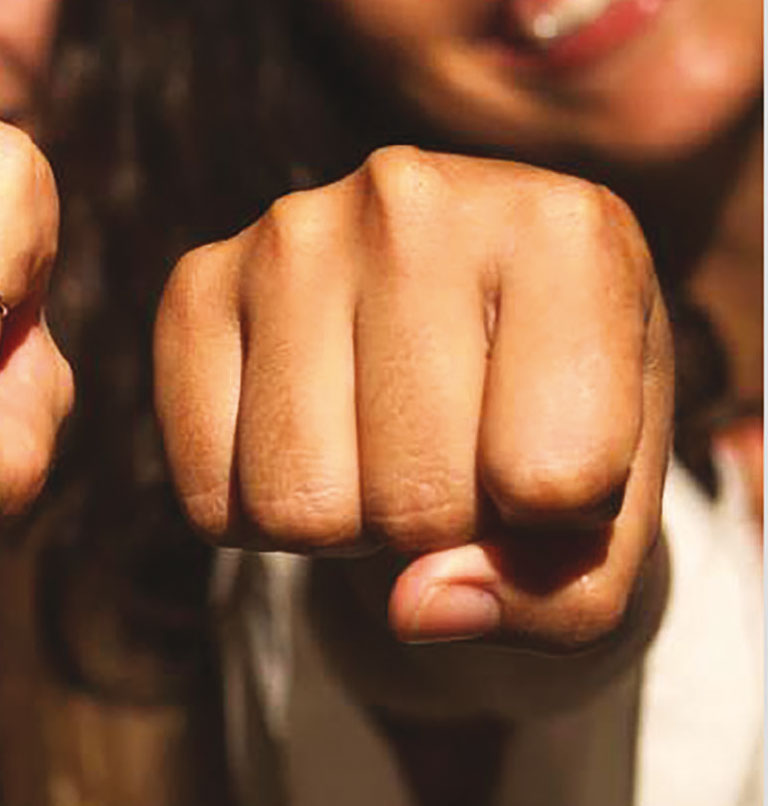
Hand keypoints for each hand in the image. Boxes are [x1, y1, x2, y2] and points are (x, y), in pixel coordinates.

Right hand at [154, 147, 673, 657]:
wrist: (463, 341)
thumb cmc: (559, 428)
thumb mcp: (609, 519)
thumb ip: (556, 596)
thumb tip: (411, 608)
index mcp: (567, 230)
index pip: (553, 478)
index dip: (557, 524)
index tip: (559, 460)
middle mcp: (417, 197)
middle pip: (418, 498)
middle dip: (444, 528)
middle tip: (459, 459)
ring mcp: (293, 231)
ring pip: (301, 506)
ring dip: (349, 528)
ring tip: (387, 449)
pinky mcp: (197, 284)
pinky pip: (211, 497)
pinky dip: (259, 518)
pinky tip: (314, 440)